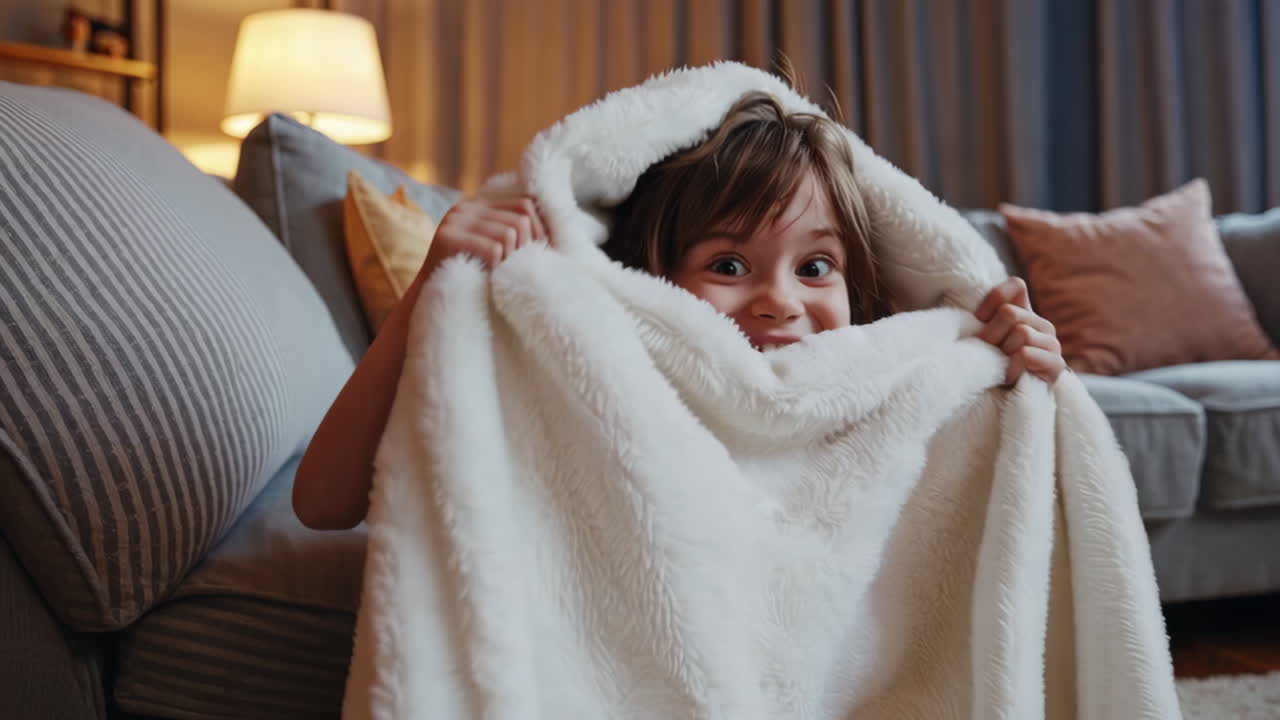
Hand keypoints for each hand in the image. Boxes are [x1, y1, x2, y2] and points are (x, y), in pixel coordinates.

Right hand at [422, 195, 547, 277]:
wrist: (429, 294)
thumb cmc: (470, 274)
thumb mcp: (492, 247)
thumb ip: (510, 232)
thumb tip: (549, 231)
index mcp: (479, 204)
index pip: (525, 204)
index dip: (539, 228)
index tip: (541, 252)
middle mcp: (467, 206)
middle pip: (520, 218)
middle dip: (527, 245)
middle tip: (522, 267)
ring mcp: (455, 220)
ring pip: (508, 233)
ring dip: (511, 258)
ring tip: (504, 273)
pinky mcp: (447, 237)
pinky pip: (492, 248)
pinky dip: (498, 266)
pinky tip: (491, 276)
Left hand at [974, 277, 1065, 384]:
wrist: (1002, 402)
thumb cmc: (985, 365)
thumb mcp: (979, 337)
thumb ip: (980, 318)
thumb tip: (976, 314)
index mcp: (1025, 312)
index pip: (1016, 286)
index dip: (991, 300)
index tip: (978, 319)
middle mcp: (1042, 324)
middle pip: (1010, 313)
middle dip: (991, 335)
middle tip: (985, 353)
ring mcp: (1053, 344)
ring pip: (1021, 332)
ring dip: (1001, 353)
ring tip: (997, 366)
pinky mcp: (1056, 365)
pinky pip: (1027, 354)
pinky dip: (1011, 366)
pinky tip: (1008, 376)